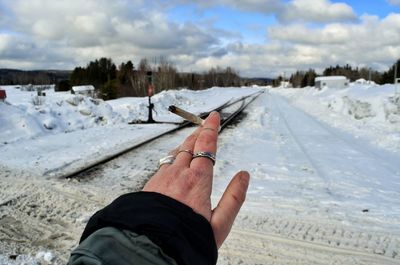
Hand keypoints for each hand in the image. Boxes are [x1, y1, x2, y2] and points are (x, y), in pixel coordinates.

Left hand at [143, 111, 249, 247]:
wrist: (151, 247)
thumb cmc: (186, 238)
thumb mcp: (219, 224)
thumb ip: (234, 198)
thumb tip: (244, 176)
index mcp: (197, 180)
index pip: (206, 146)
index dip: (210, 129)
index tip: (213, 117)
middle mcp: (177, 174)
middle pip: (189, 146)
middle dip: (198, 134)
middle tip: (203, 126)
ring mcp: (162, 179)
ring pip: (174, 154)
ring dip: (184, 146)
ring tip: (190, 143)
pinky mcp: (150, 186)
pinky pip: (164, 165)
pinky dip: (172, 159)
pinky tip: (173, 164)